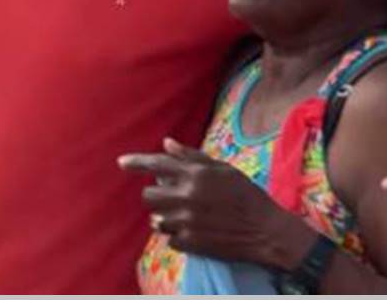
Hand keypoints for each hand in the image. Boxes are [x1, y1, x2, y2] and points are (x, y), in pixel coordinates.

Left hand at [118, 138, 303, 264]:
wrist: (264, 230)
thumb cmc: (246, 195)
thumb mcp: (223, 169)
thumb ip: (191, 157)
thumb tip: (166, 143)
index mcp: (196, 175)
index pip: (156, 165)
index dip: (136, 163)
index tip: (121, 162)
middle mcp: (187, 197)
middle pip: (148, 196)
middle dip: (156, 195)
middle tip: (173, 196)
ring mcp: (186, 222)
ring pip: (156, 219)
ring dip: (166, 216)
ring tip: (186, 214)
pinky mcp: (189, 243)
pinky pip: (168, 237)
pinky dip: (176, 233)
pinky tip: (194, 228)